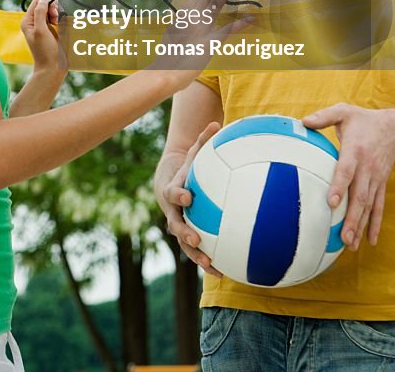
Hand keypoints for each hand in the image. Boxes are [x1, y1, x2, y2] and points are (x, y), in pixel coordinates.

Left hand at [21, 0, 65, 76]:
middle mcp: (34, 22)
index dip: (47, 4)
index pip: (38, 1)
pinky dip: (61, 20)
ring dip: (59, 15)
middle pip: (46, 5)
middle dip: (54, 10)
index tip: (53, 15)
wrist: (52, 68)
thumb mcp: (41, 30)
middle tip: (57, 21)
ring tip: (60, 25)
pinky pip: (57, 18)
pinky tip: (62, 28)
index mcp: (28, 21)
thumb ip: (40, 12)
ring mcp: (43, 26)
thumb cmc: (45, 51)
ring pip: (53, 11)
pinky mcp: (51, 30)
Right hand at [154, 0, 252, 90]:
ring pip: (216, 3)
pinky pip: (228, 29)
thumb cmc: (170, 57)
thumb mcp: (173, 35)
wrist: (167, 72)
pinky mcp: (209, 42)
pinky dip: (241, 23)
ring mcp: (200, 28)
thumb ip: (183, 23)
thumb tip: (188, 16)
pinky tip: (251, 19)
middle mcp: (191, 17)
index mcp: (183, 15)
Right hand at [160, 122, 223, 276]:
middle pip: (176, 225)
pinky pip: (196, 251)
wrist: (169, 185)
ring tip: (211, 266)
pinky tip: (224, 272)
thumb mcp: (192, 153)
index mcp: (173, 191)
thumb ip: (203, 140)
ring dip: (197, 256)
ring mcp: (180, 226)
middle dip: (185, 233)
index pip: (173, 193)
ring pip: (185, 244)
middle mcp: (173, 212)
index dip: (179, 195)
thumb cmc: (187, 167)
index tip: (188, 196)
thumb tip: (216, 123)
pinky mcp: (188, 237)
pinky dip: (207, 261)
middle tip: (195, 239)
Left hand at [302, 104, 394, 249]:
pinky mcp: (381, 185)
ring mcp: (376, 179)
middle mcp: (367, 168)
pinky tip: (371, 241)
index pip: (346, 170)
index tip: (331, 202)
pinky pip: (379, 207)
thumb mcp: (344, 112)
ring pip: (368, 206)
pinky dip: (375, 224)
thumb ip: (323, 116)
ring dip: (360, 226)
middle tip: (342, 237)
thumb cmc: (364, 120)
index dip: (339, 186)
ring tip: (350, 244)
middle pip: (359, 196)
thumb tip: (302, 122)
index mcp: (356, 150)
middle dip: (351, 218)